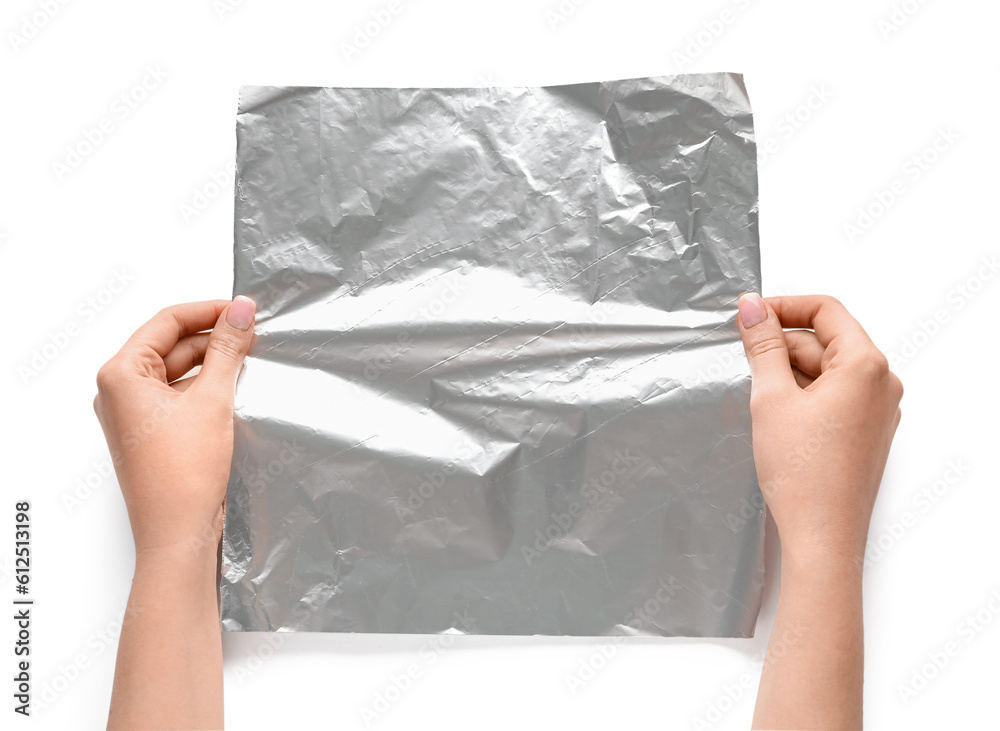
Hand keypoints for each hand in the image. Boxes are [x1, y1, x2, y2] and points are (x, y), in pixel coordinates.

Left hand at [93, 297, 255, 558]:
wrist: (178, 533)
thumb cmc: (182, 474)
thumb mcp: (213, 399)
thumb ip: (228, 349)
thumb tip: (242, 311)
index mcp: (120, 374)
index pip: (167, 321)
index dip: (210, 310)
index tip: (246, 309)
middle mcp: (120, 391)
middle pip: (171, 344)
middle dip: (214, 336)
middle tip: (256, 332)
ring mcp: (134, 413)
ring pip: (178, 370)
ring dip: (213, 361)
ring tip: (251, 358)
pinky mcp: (152, 433)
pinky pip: (180, 395)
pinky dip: (207, 386)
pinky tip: (236, 387)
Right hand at [740, 293, 901, 729]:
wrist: (822, 537)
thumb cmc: (803, 474)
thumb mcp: (771, 398)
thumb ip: (762, 346)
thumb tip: (752, 307)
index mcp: (867, 365)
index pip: (826, 310)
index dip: (782, 306)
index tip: (747, 315)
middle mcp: (882, 383)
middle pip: (826, 340)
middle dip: (781, 344)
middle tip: (740, 359)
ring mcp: (877, 409)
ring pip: (826, 369)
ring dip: (788, 372)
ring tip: (756, 398)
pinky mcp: (865, 431)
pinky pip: (833, 395)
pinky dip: (802, 394)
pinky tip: (775, 415)